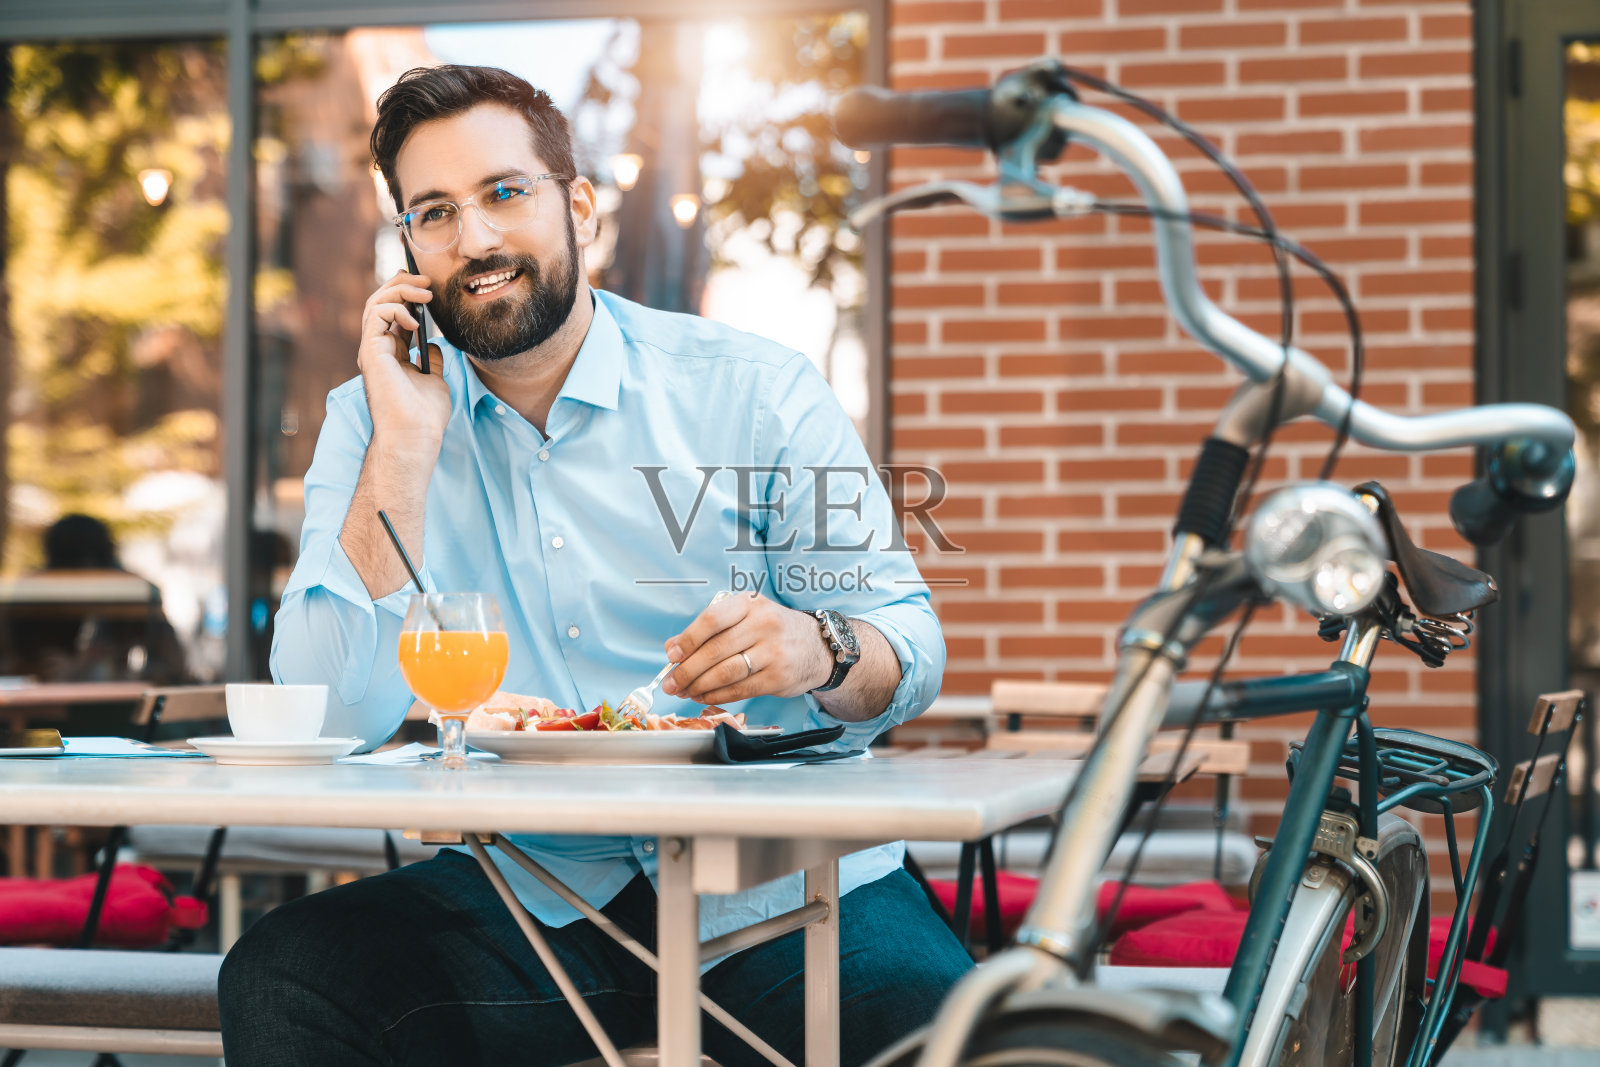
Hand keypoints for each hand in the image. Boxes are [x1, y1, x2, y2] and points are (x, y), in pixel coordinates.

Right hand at [358, 269, 450, 453]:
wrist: (416, 435)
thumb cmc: (424, 416)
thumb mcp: (434, 380)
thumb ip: (431, 360)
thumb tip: (435, 346)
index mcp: (390, 355)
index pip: (392, 315)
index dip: (405, 296)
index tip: (427, 286)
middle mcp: (377, 350)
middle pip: (380, 304)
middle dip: (401, 285)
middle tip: (426, 280)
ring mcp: (372, 350)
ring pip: (374, 304)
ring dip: (400, 290)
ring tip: (426, 292)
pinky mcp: (371, 351)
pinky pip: (376, 314)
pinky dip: (396, 308)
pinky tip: (416, 320)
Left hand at [662, 593, 832, 705]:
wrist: (817, 646)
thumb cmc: (772, 630)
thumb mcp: (746, 616)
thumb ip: (710, 629)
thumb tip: (673, 649)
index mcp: (750, 603)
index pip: (712, 619)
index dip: (688, 639)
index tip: (672, 655)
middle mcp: (763, 624)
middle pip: (715, 650)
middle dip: (687, 670)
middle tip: (671, 683)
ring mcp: (773, 652)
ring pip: (726, 673)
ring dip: (699, 686)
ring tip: (684, 692)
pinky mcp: (778, 677)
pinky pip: (740, 690)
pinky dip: (716, 696)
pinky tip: (703, 697)